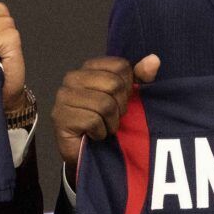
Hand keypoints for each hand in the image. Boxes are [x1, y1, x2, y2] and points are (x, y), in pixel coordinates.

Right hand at [53, 54, 160, 172]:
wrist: (88, 153)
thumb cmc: (107, 121)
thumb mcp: (127, 97)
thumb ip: (140, 77)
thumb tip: (154, 60)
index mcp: (89, 68)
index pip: (120, 66)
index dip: (128, 87)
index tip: (121, 100)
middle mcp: (72, 78)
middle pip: (114, 84)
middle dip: (120, 107)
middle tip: (112, 117)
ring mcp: (63, 97)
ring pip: (104, 104)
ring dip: (111, 122)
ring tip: (104, 127)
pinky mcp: (60, 117)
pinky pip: (93, 121)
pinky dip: (100, 133)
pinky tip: (94, 134)